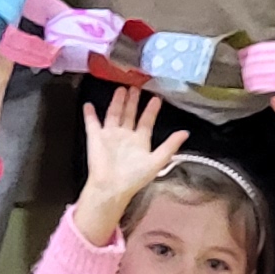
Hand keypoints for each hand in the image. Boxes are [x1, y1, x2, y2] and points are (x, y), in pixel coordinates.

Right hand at [76, 86, 187, 225]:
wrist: (111, 187)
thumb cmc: (134, 177)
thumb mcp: (157, 161)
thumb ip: (170, 146)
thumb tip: (186, 132)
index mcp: (140, 141)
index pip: (146, 121)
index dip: (151, 110)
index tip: (156, 98)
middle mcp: (125, 136)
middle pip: (130, 114)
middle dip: (133, 101)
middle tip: (135, 87)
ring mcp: (110, 136)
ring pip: (114, 114)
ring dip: (117, 102)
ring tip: (120, 89)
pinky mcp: (95, 137)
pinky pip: (92, 123)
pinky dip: (90, 114)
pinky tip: (88, 104)